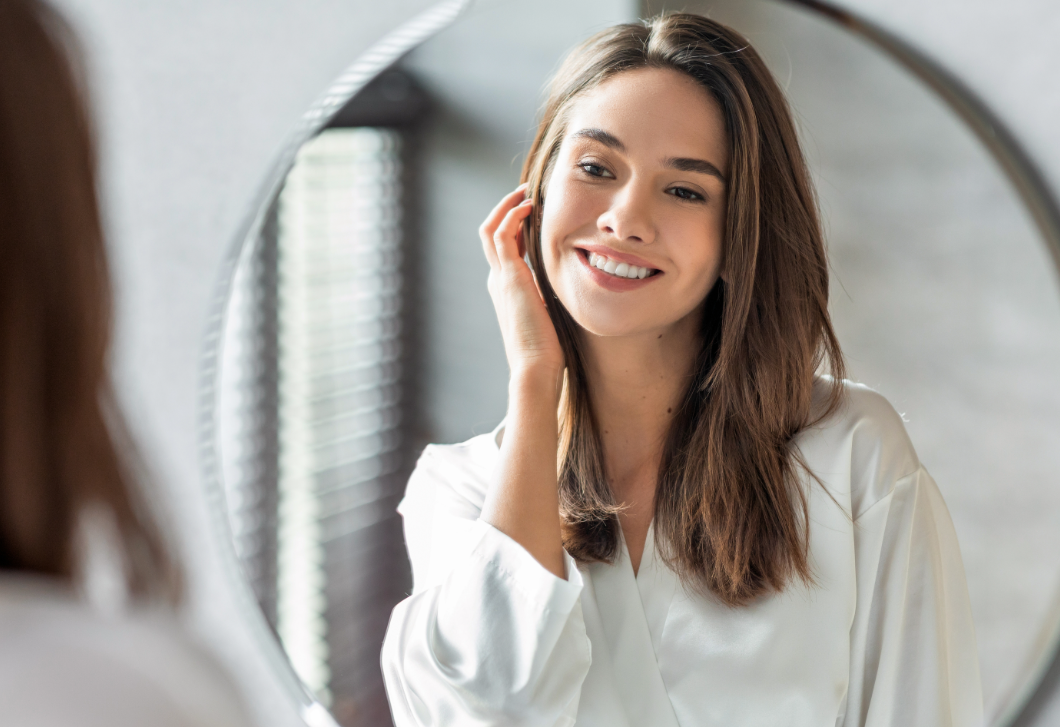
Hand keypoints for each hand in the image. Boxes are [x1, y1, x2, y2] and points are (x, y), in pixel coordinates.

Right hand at [480, 185, 563, 385]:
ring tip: (525, 192)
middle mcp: (498, 280)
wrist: (535, 366)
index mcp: (508, 289)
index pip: (506, 248)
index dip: (517, 227)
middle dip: (506, 210)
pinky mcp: (508, 276)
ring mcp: (500, 278)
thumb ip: (552, 299)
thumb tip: (569, 291)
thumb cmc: (547, 350)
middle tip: (525, 193)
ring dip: (506, 206)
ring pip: (490, 229)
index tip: (534, 213)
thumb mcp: (550, 316)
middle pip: (491, 234)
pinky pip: (502, 235)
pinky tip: (528, 206)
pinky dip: (511, 216)